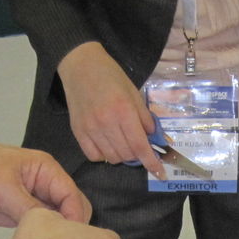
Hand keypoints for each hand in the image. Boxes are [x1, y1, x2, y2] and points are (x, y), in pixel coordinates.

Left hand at [0, 134, 90, 227]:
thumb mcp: (2, 188)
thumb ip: (29, 208)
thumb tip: (51, 229)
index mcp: (47, 170)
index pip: (73, 196)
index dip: (74, 218)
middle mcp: (46, 185)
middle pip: (72, 209)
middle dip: (70, 228)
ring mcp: (36, 200)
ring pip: (59, 220)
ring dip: (57, 235)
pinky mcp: (23, 213)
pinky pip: (42, 227)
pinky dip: (44, 238)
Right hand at [58, 42, 165, 178]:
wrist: (80, 65)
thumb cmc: (111, 76)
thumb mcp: (134, 93)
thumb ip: (145, 118)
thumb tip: (156, 139)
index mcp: (123, 111)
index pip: (139, 146)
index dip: (151, 162)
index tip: (160, 173)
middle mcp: (106, 123)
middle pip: (126, 155)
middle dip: (137, 155)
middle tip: (137, 144)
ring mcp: (90, 129)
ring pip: (111, 158)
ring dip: (121, 155)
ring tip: (122, 141)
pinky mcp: (78, 132)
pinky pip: (94, 156)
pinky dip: (104, 155)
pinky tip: (107, 143)